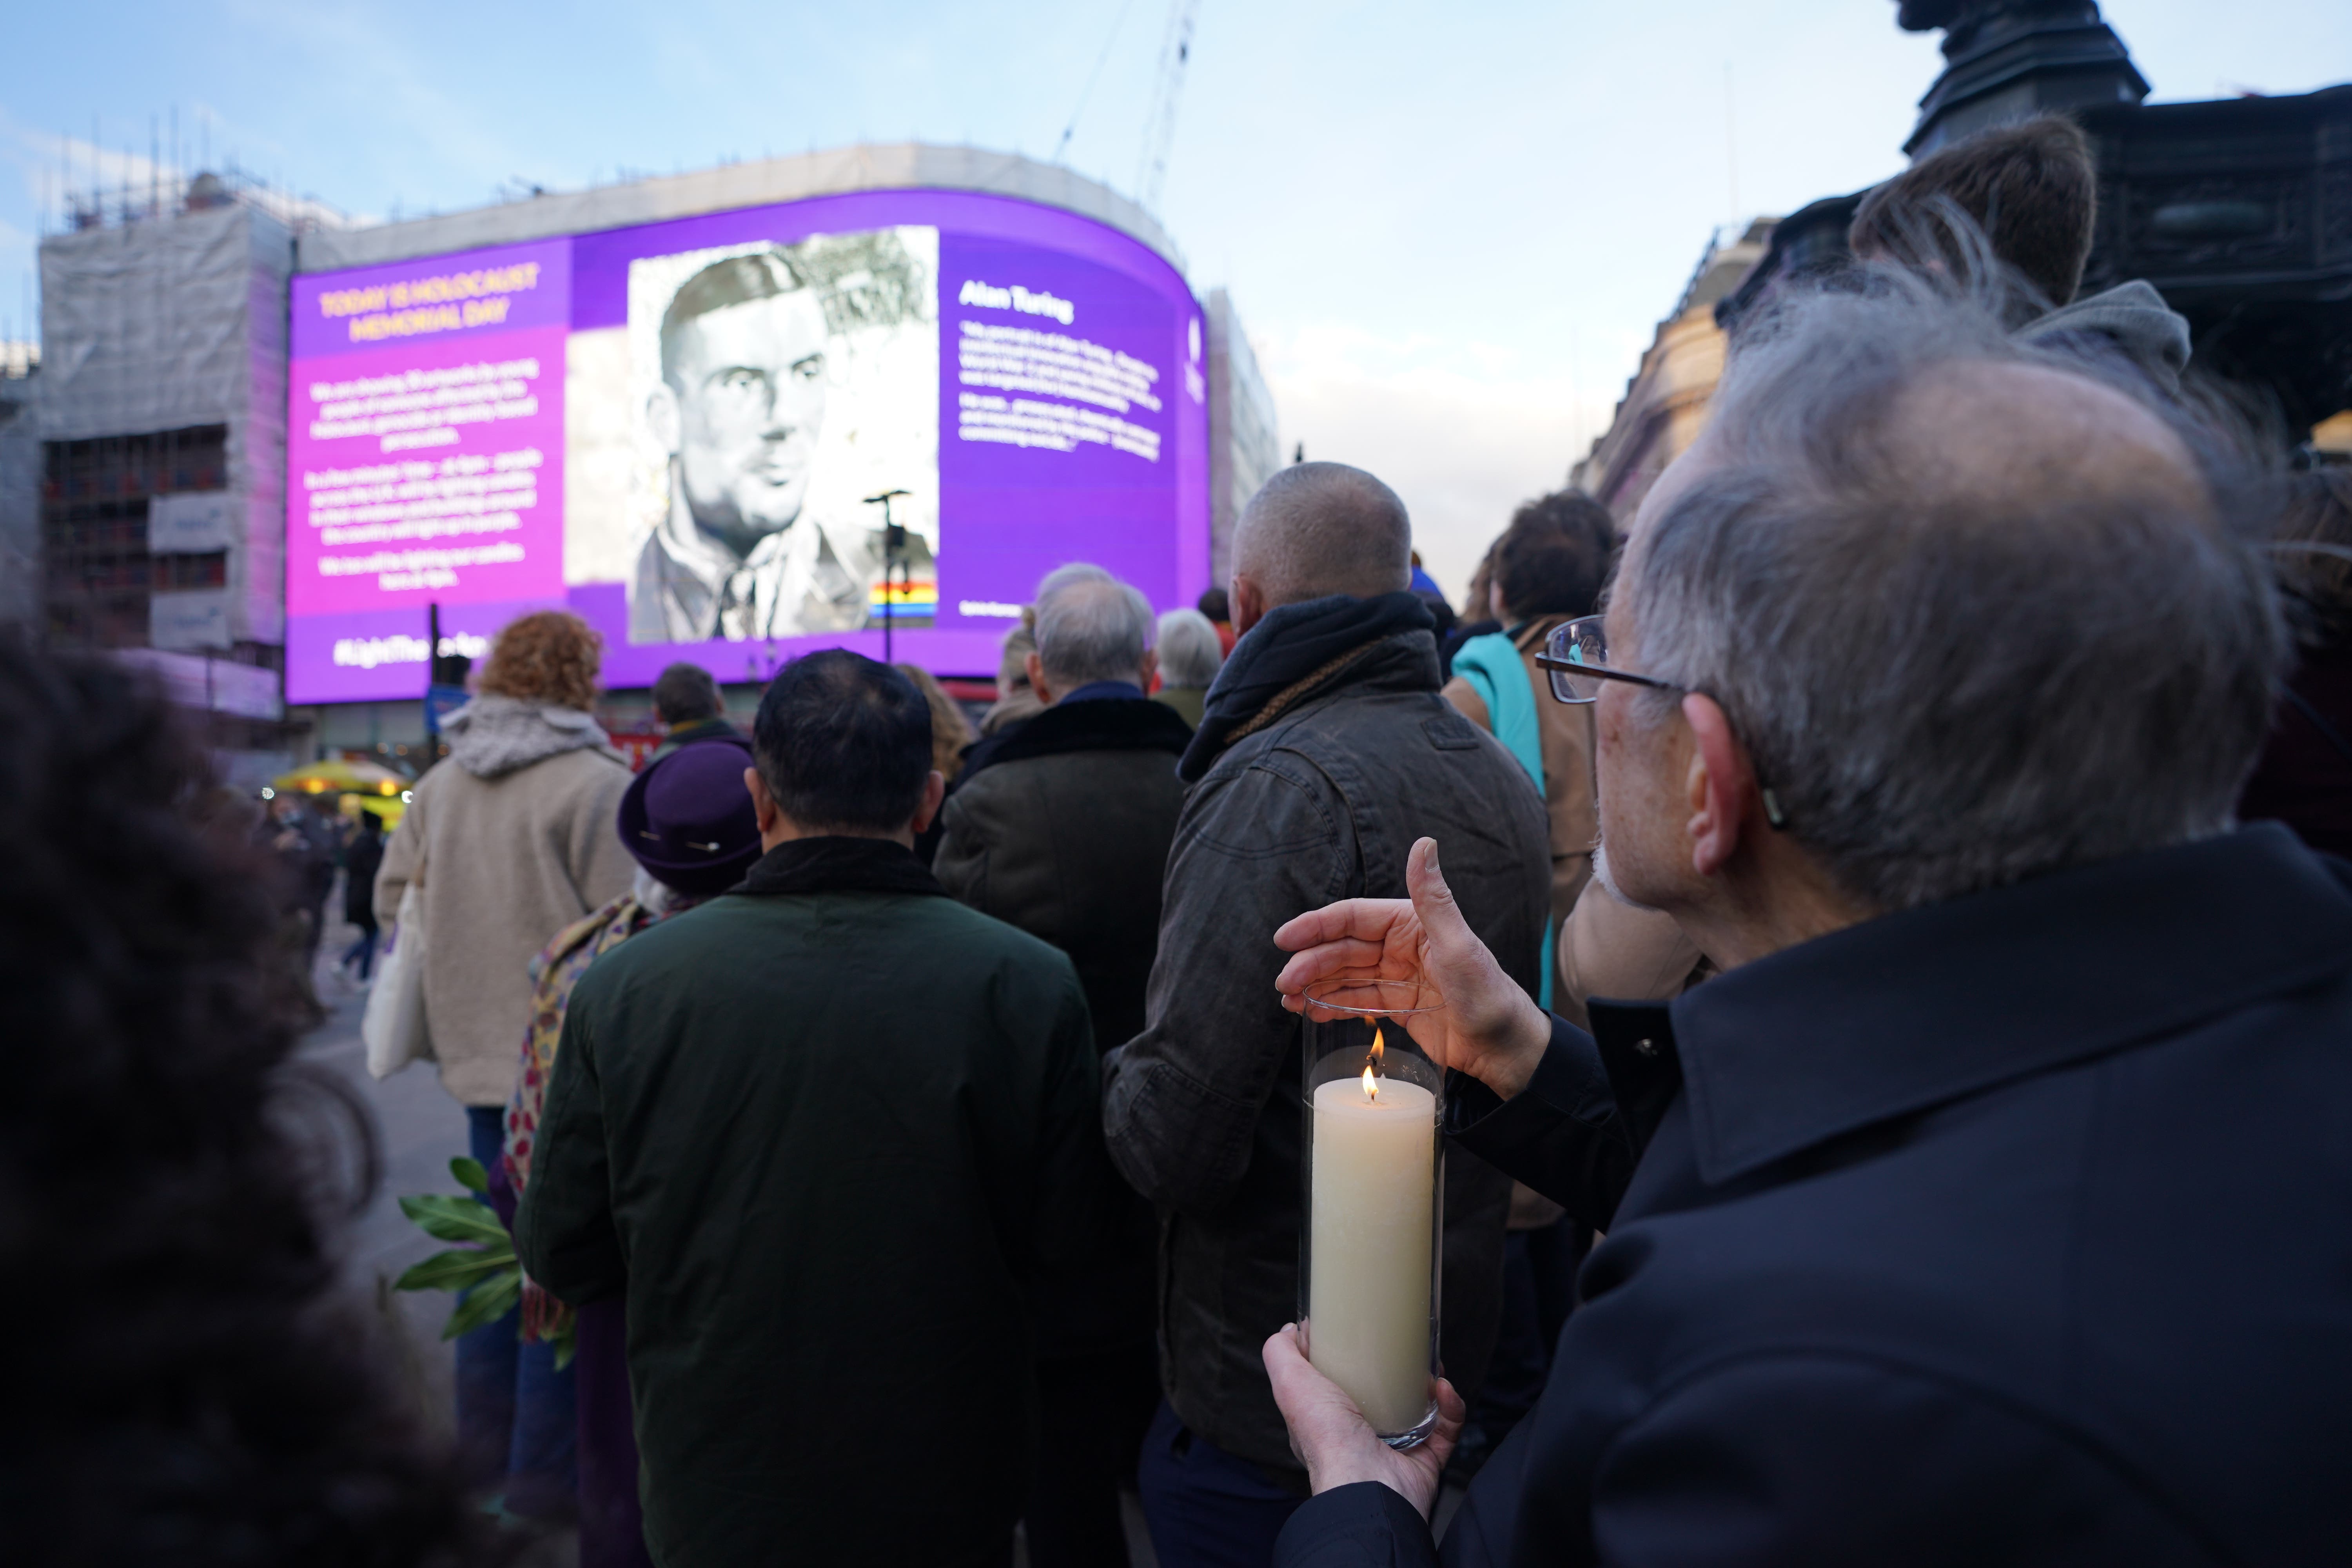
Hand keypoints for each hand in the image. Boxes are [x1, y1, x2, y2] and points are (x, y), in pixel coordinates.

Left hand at [1263, 1323, 1464, 1514]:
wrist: (1370, 1487)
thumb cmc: (1328, 1439)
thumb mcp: (1291, 1386)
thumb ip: (1281, 1354)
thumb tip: (1289, 1330)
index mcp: (1328, 1422)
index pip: (1337, 1386)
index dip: (1350, 1359)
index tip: (1363, 1334)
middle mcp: (1360, 1437)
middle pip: (1383, 1395)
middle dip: (1398, 1369)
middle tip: (1408, 1347)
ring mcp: (1395, 1449)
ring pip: (1418, 1409)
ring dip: (1429, 1384)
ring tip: (1432, 1365)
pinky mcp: (1425, 1459)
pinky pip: (1446, 1429)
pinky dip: (1450, 1408)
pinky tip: (1444, 1389)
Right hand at [1273, 837, 1551, 1098]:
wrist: (1505, 1049)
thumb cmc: (1488, 994)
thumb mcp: (1457, 945)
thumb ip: (1432, 897)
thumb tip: (1423, 843)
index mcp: (1411, 923)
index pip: (1353, 918)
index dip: (1315, 926)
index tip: (1285, 939)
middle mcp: (1401, 947)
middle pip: (1342, 949)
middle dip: (1310, 964)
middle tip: (1284, 984)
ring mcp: (1398, 977)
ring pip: (1344, 976)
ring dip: (1314, 985)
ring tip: (1289, 1002)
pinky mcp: (1399, 1006)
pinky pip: (1357, 1000)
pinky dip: (1332, 1004)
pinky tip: (1311, 1012)